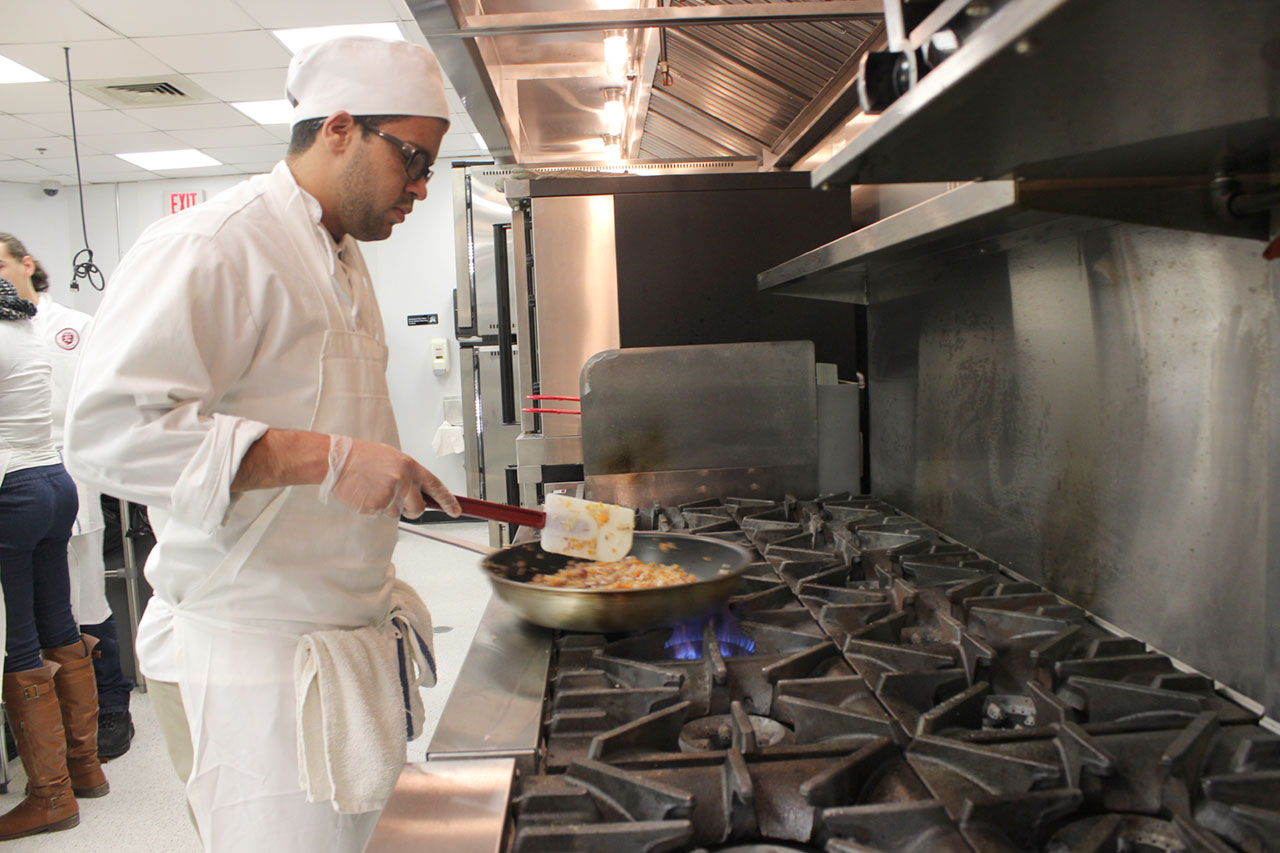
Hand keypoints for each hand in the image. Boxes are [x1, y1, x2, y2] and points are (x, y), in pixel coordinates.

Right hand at [318, 435, 460, 518]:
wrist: (339, 460)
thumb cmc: (364, 456)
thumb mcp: (393, 459)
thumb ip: (409, 475)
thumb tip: (420, 491)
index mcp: (410, 467)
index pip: (436, 487)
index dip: (448, 501)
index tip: (456, 510)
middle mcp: (403, 481)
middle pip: (419, 508)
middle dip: (412, 510)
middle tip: (399, 501)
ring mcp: (390, 495)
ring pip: (398, 513)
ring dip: (389, 507)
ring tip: (375, 489)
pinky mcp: (376, 506)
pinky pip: (382, 515)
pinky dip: (375, 509)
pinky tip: (367, 494)